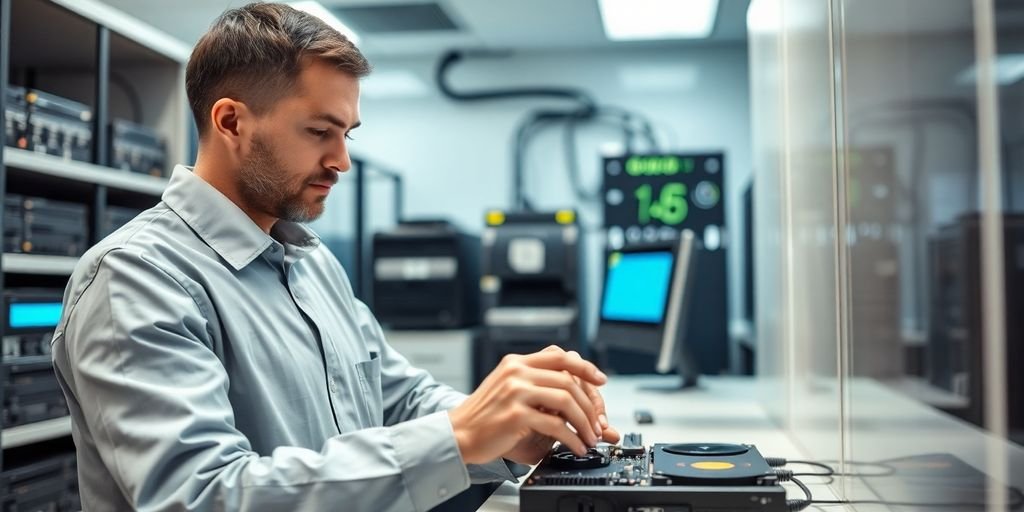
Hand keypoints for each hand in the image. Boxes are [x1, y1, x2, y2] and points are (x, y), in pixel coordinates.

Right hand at [449, 346, 612, 464]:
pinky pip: (555, 424)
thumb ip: (534, 382)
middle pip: (568, 380)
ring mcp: (516, 392)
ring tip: (590, 437)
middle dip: (590, 405)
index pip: (560, 355)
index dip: (584, 367)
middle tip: (598, 423)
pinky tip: (575, 446)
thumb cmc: (484, 415)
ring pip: (566, 400)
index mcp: (516, 363)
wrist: (458, 433)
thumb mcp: (507, 387)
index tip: (600, 380)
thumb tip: (571, 390)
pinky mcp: (516, 415)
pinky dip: (571, 438)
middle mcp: (516, 372)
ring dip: (585, 422)